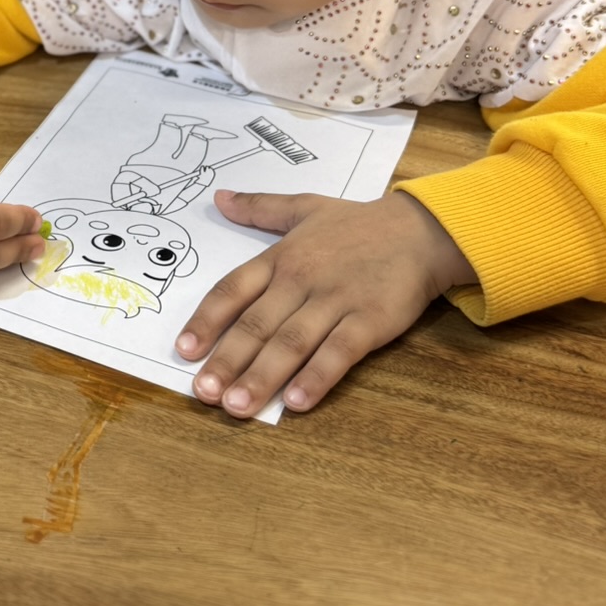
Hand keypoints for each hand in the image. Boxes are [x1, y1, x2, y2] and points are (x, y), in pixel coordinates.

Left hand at [175, 189, 474, 416]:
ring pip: (291, 342)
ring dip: (262, 376)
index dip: (206, 320)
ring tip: (237, 406)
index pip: (233, 289)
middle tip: (202, 393)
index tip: (184, 350)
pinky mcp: (370, 320)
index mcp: (281, 257)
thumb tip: (219, 198)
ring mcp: (336, 301)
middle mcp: (301, 280)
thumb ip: (259, 208)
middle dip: (226, 360)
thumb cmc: (359, 224)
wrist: (422, 229)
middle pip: (256, 324)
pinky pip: (339, 352)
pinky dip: (318, 377)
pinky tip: (298, 402)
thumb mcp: (304, 208)